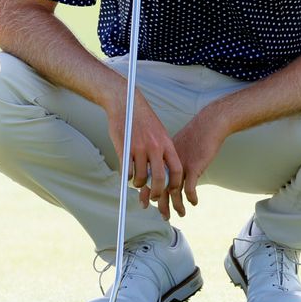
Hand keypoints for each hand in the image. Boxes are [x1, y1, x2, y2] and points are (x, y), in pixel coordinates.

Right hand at [106, 90, 185, 217]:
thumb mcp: (159, 133)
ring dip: (138, 184)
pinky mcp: (124, 149)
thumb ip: (162, 151)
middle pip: (159, 179)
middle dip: (156, 192)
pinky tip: (127, 175)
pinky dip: (127, 177)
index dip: (175, 184)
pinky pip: (126, 171)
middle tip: (153, 197)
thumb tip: (163, 172)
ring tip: (137, 182)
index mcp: (166, 143)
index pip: (177, 169)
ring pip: (140, 178)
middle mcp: (154, 147)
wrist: (126, 103)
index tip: (172, 190)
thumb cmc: (143, 120)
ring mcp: (139, 148)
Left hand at [146, 106, 225, 220]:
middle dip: (161, 204)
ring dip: (177, 205)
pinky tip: (194, 202)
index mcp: (162, 158)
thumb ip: (170, 158)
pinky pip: (190, 188)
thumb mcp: (177, 145)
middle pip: (160, 188)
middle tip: (164, 216)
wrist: (208, 125)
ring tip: (180, 214)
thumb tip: (165, 172)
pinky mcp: (194, 167)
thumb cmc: (195, 134)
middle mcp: (169, 163)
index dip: (146, 192)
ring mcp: (181, 165)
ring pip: (175, 191)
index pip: (148, 178)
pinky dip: (191, 197)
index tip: (144, 204)